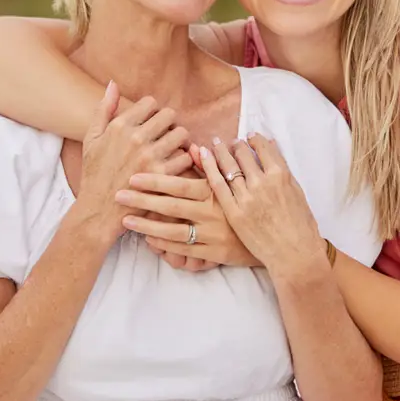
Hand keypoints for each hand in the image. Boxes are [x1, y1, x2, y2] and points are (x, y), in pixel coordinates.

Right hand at [76, 82, 192, 243]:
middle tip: (166, 134)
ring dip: (180, 140)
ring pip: (182, 134)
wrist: (98, 210)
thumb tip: (113, 83)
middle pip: (170, 115)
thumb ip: (103, 109)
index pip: (151, 102)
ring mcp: (150, 157)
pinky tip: (176, 164)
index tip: (152, 122)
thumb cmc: (94, 173)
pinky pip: (186, 157)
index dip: (154, 111)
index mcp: (120, 126)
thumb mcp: (91, 139)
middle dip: (169, 123)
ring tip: (173, 148)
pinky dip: (185, 160)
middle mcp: (136, 138)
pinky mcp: (162, 176)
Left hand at [115, 158, 259, 270]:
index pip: (181, 184)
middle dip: (143, 200)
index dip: (156, 180)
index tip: (134, 176)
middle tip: (119, 194)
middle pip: (171, 206)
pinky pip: (184, 250)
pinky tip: (148, 240)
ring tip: (126, 220)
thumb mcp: (241, 180)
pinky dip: (165, 245)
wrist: (280, 239)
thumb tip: (193, 147)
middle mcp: (213, 213)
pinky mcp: (214, 254)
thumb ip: (215, 165)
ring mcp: (213, 235)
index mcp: (218, 192)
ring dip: (147, 225)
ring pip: (173, 231)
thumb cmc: (259, 204)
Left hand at [198, 134, 328, 280]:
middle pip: (242, 155)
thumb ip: (282, 168)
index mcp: (281, 175)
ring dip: (219, 152)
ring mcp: (246, 198)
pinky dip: (208, 168)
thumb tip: (272, 145)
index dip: (254, 140)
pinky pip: (216, 185)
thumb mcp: (296, 192)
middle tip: (227, 142)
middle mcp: (262, 182)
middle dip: (234, 145)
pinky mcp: (233, 212)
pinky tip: (203, 157)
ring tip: (213, 146)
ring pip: (227, 166)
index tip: (248, 137)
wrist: (294, 253)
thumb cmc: (301, 225)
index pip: (263, 148)